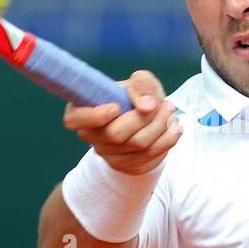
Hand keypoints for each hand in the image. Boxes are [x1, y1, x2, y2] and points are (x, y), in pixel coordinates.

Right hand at [61, 70, 181, 174]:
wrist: (147, 121)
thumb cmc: (136, 98)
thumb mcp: (140, 82)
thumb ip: (141, 84)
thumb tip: (146, 105)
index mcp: (83, 110)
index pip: (74, 120)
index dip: (94, 116)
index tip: (116, 107)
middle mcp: (91, 134)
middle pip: (116, 133)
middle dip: (145, 117)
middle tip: (163, 104)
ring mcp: (107, 153)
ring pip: (138, 144)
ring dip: (161, 126)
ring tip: (170, 111)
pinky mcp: (126, 165)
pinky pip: (150, 155)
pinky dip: (168, 139)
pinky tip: (174, 127)